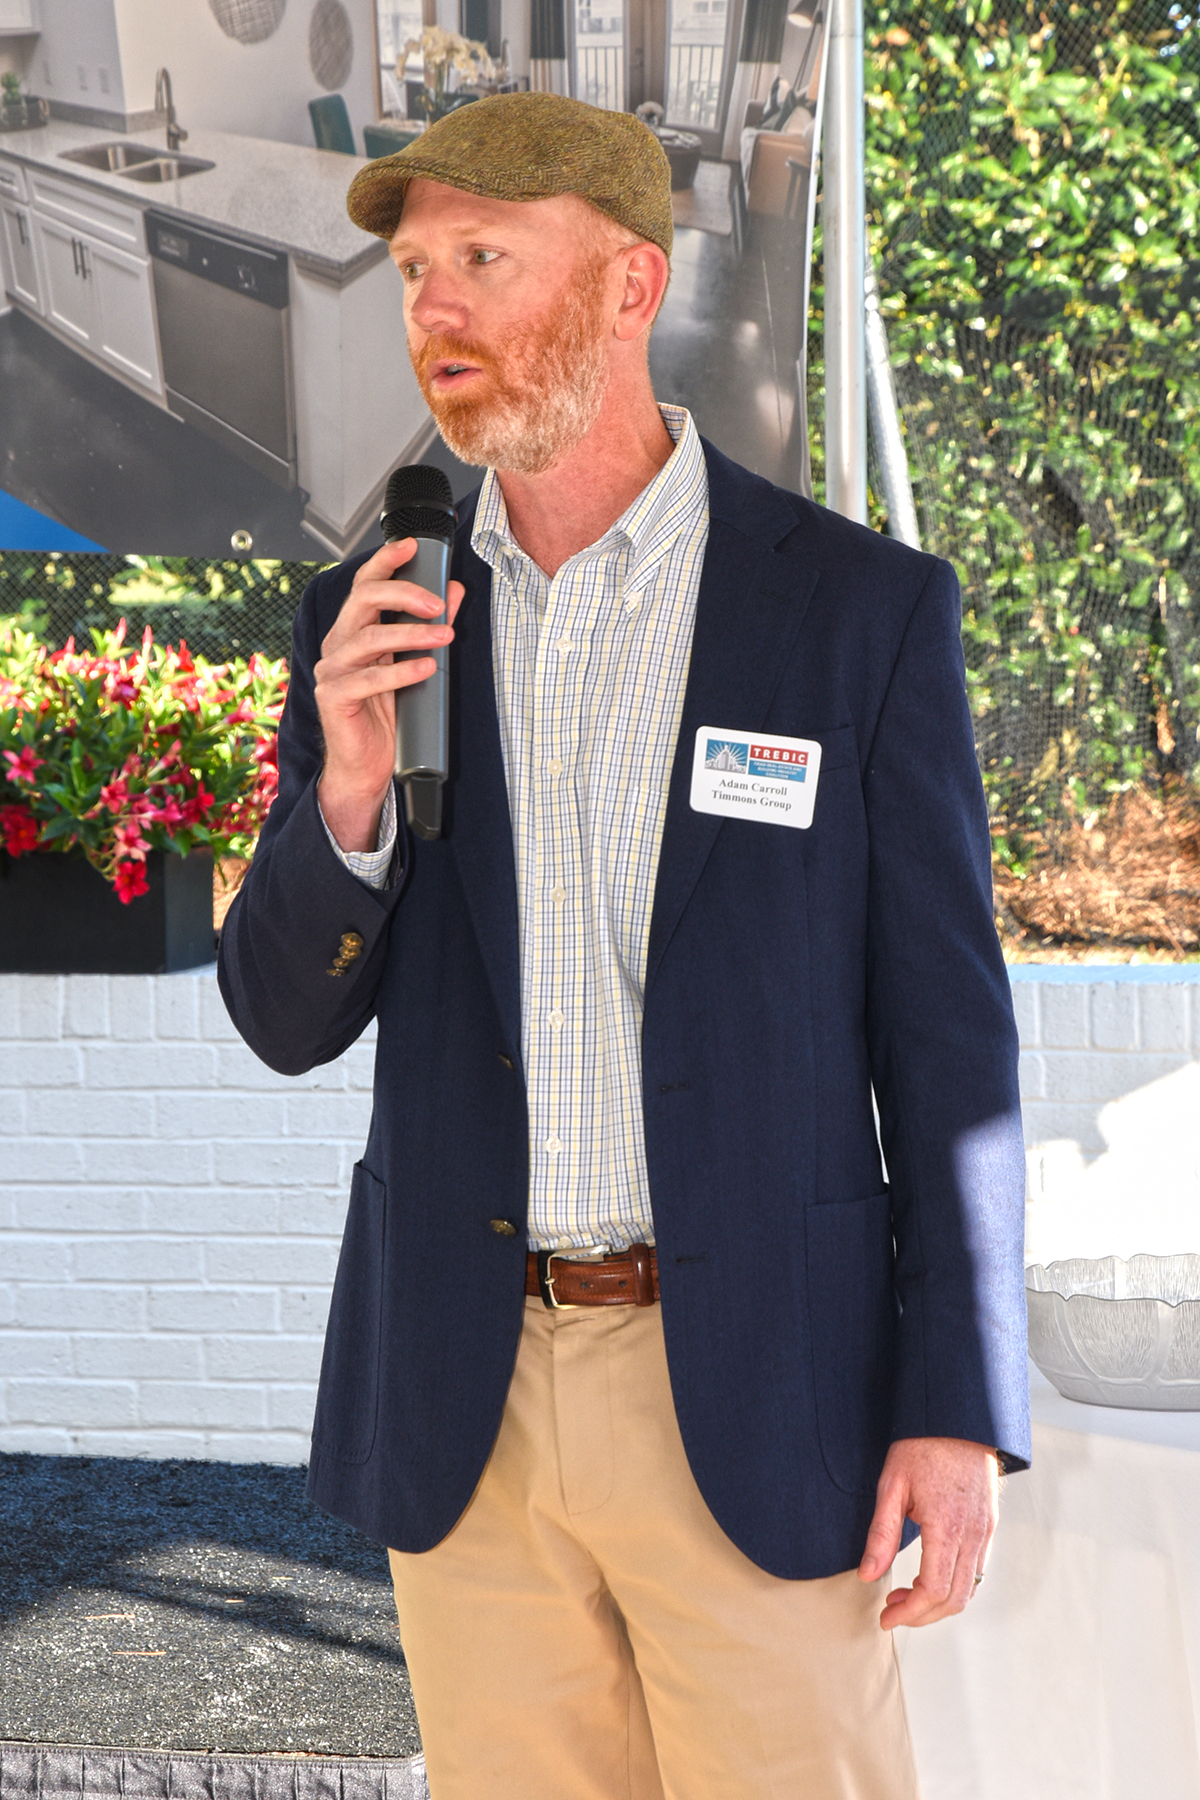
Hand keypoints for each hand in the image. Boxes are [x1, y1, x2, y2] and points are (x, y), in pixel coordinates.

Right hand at [314, 539, 464, 850]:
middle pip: (363, 601)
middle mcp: (338, 644)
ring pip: (368, 639)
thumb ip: (429, 627)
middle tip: (439, 604)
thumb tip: (454, 591)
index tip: (410, 546)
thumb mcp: (414, 665)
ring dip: (411, 634)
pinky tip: (426, 668)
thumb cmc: (387, 717)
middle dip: (404, 594)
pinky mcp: (332, 697)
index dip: (385, 562)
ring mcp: (332, 670)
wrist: (366, 767)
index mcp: (354, 631)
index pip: (364, 585)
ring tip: (443, 637)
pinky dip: (400, 672)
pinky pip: (367, 679)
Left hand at [858, 1437, 998, 1629]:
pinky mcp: (989, 1525)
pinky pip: (978, 1570)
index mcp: (947, 1526)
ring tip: (907, 1596)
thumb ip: (881, 1534)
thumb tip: (867, 1575)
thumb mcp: (891, 1485)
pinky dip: (955, 1586)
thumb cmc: (922, 1445)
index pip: (933, 1590)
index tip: (886, 1616)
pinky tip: (930, 1577)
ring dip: (938, 1604)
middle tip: (892, 1610)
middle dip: (921, 1615)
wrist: (958, 1418)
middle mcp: (972, 1534)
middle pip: (954, 1599)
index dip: (909, 1613)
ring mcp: (985, 1531)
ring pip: (969, 1589)